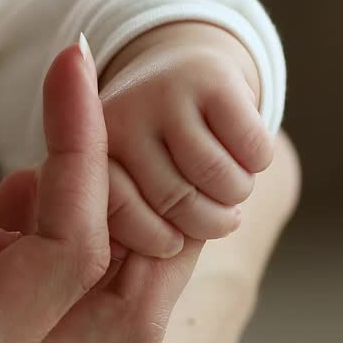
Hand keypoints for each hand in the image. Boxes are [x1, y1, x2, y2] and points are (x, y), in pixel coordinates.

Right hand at [0, 45, 145, 342]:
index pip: (70, 251)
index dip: (82, 146)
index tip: (66, 63)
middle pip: (117, 309)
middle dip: (124, 209)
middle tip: (87, 120)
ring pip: (60, 312)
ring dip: (40, 232)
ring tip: (6, 176)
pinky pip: (2, 325)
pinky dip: (0, 262)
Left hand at [100, 22, 274, 251]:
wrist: (181, 76)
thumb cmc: (154, 158)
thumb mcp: (125, 196)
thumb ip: (125, 237)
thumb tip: (155, 266)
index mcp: (83, 158)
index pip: (122, 224)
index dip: (158, 240)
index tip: (171, 238)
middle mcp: (114, 122)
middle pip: (177, 204)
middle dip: (209, 221)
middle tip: (215, 211)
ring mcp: (160, 95)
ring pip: (218, 180)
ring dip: (237, 194)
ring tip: (229, 186)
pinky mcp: (209, 78)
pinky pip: (252, 151)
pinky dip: (259, 161)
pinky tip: (247, 153)